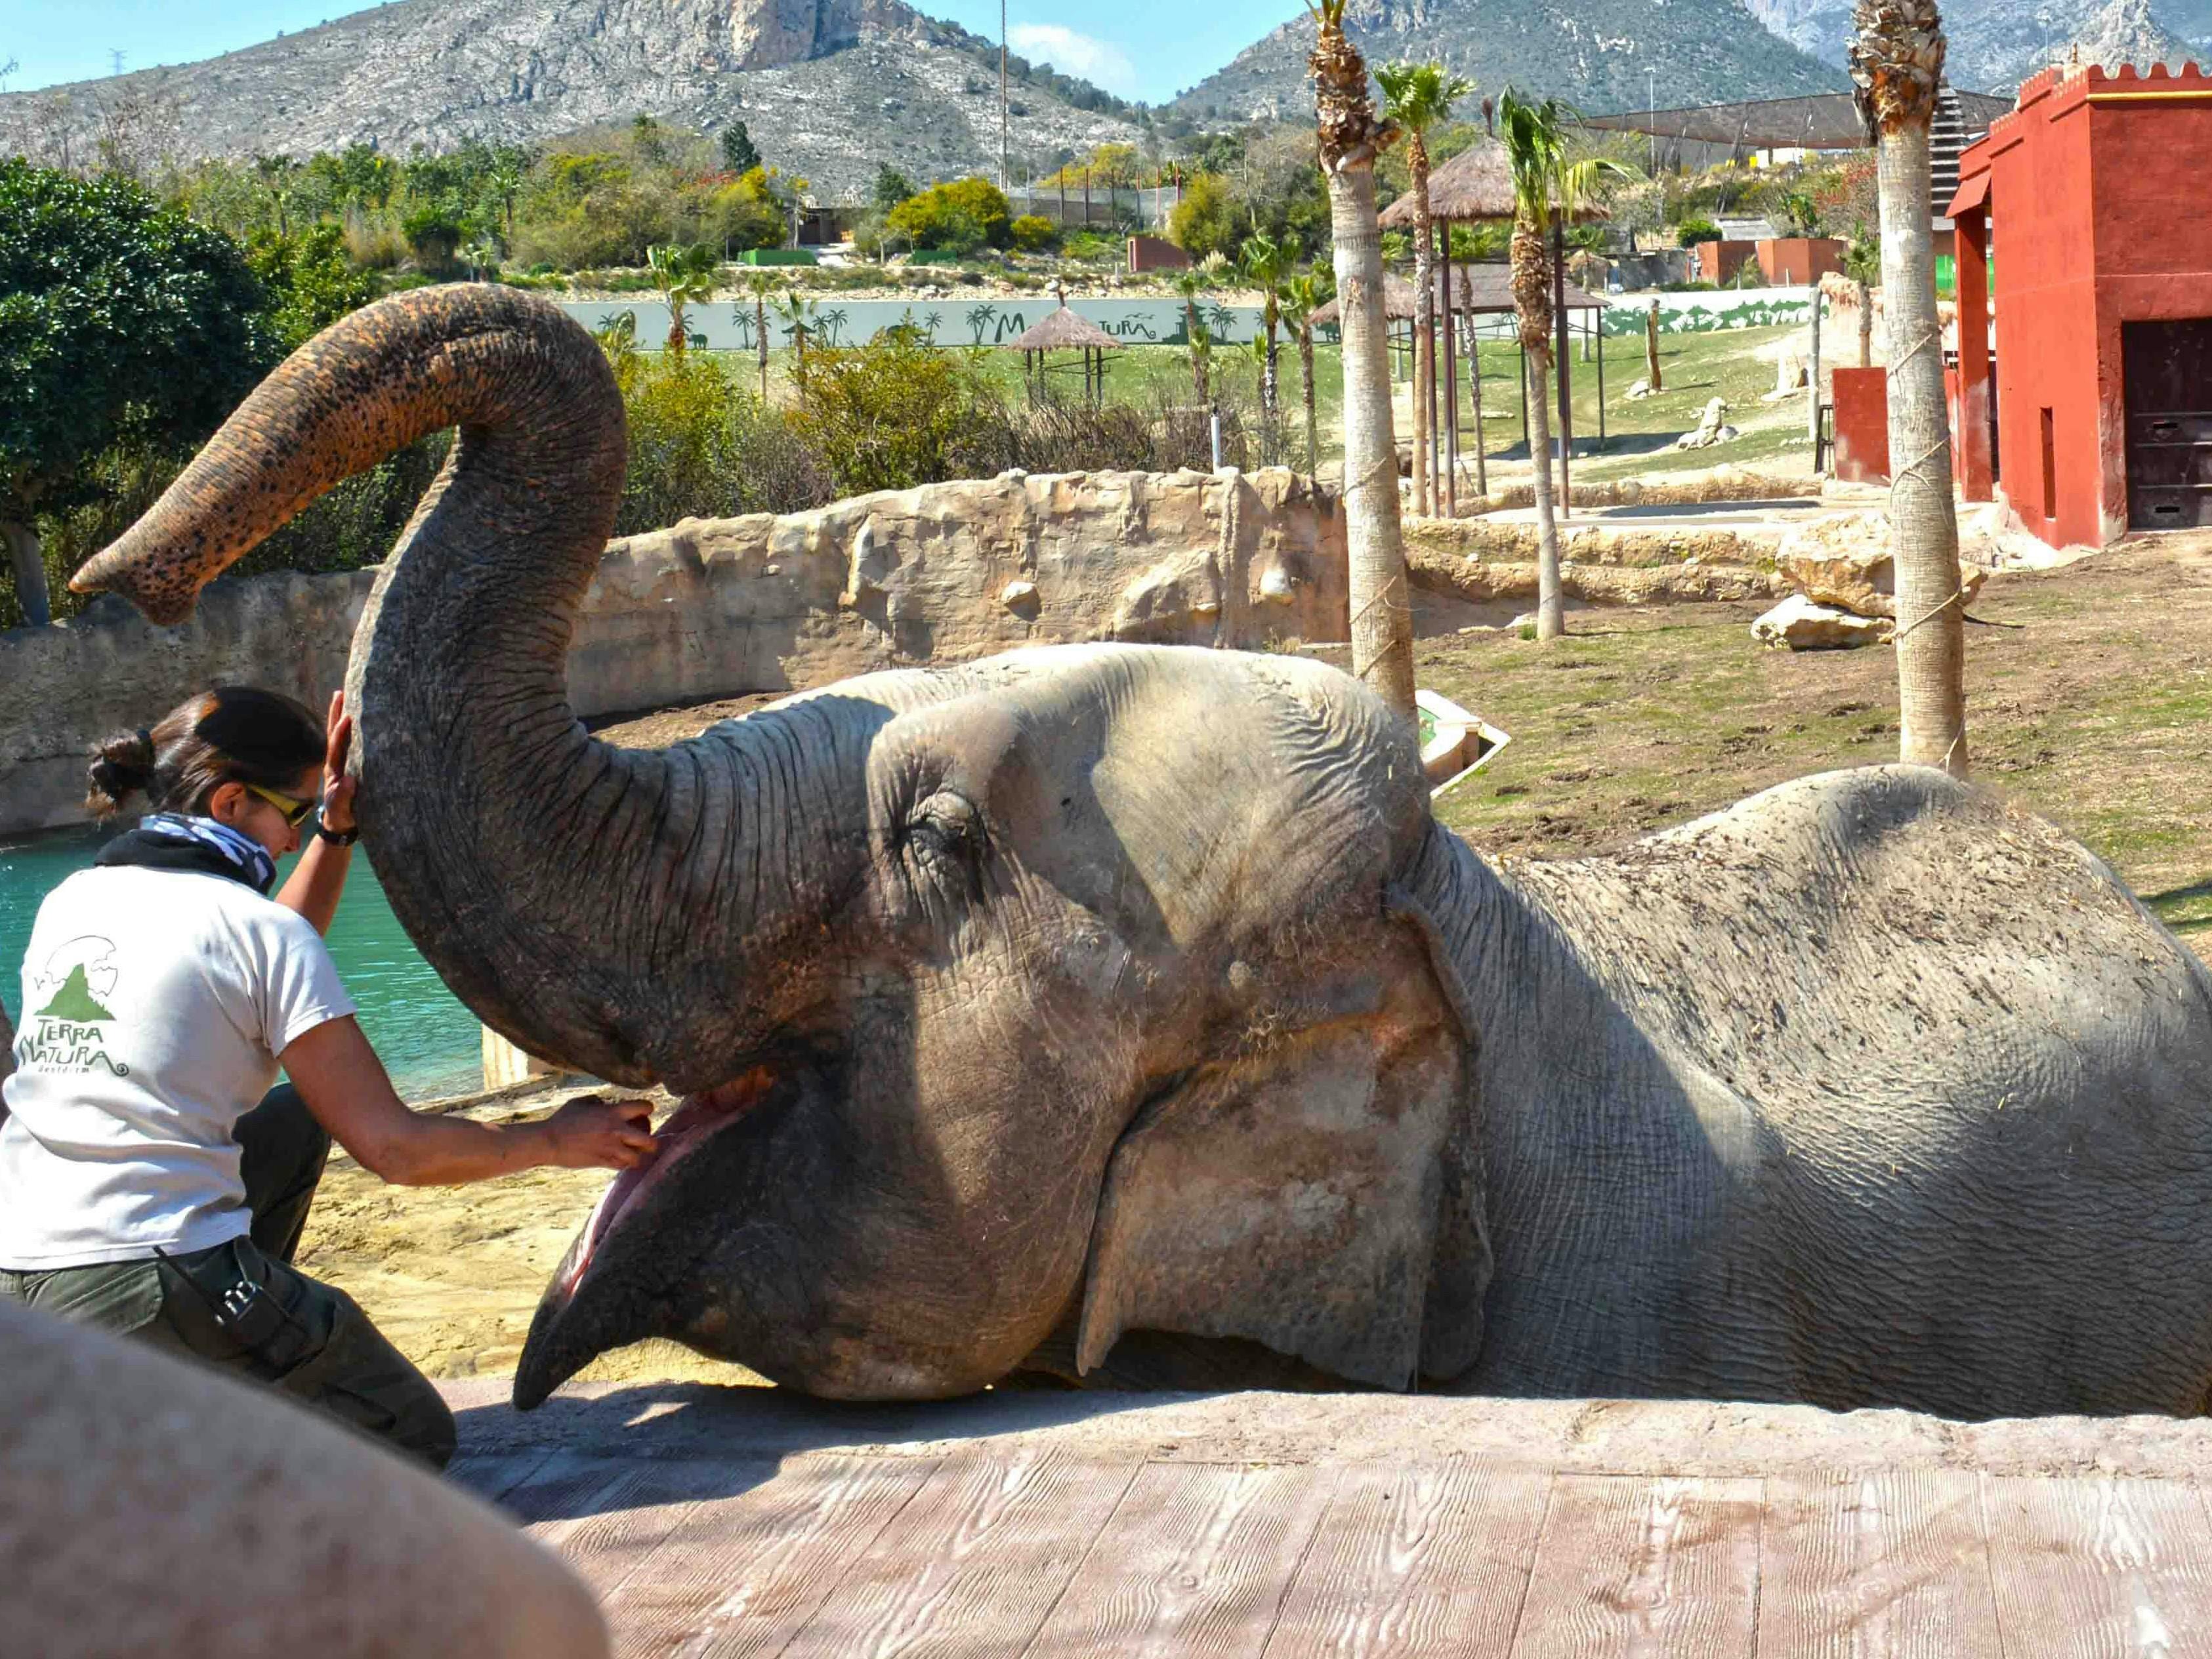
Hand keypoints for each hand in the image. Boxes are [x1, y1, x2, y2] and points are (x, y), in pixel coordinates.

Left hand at [319, 690, 357, 836]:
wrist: (340, 824)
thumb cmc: (342, 817)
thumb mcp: (342, 810)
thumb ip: (343, 797)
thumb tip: (348, 781)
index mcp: (334, 770)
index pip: (336, 747)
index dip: (340, 732)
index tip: (347, 717)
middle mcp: (334, 762)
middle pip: (333, 734)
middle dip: (335, 714)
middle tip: (340, 693)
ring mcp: (340, 762)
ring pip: (338, 735)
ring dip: (339, 715)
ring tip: (343, 695)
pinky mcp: (347, 764)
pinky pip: (347, 741)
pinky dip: (348, 727)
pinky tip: (354, 715)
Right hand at [539, 1096, 658, 1170]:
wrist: (548, 1141)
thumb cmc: (562, 1119)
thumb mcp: (581, 1102)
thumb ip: (599, 1101)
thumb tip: (607, 1103)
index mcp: (612, 1113)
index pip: (644, 1107)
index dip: (647, 1109)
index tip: (644, 1112)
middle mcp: (616, 1131)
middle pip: (649, 1140)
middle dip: (651, 1141)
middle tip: (645, 1140)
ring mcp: (610, 1149)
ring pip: (637, 1158)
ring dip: (637, 1156)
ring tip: (633, 1153)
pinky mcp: (602, 1162)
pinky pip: (622, 1166)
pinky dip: (624, 1164)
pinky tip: (620, 1159)